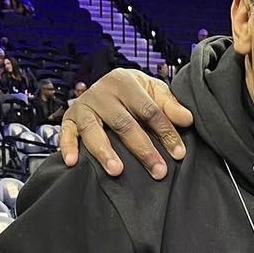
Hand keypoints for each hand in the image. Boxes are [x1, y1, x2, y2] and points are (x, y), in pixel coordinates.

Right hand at [60, 69, 192, 176]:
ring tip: (117, 171)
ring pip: (94, 130)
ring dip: (105, 151)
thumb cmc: (134, 93)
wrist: (107, 85)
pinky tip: (73, 162)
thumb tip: (187, 119)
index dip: (165, 132)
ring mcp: (84, 105)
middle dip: (142, 149)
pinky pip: (66, 133)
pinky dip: (68, 147)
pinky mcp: (69, 118)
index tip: (178, 154)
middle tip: (158, 171)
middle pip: (124, 124)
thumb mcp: (153, 92)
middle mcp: (102, 92)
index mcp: (125, 82)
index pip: (149, 110)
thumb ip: (170, 106)